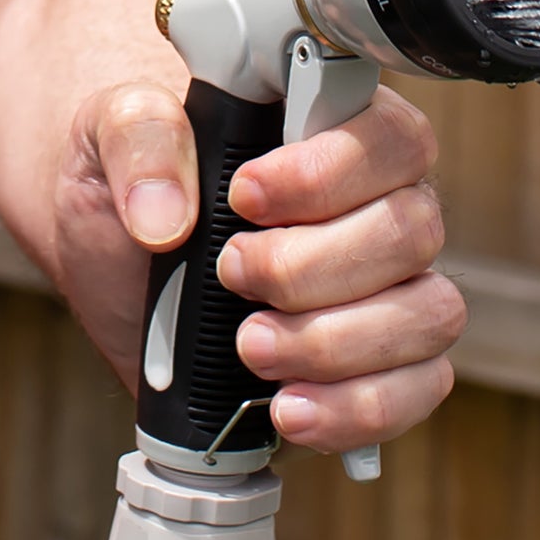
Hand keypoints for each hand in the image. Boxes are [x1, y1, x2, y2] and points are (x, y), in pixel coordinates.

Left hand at [52, 82, 461, 453]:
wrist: (112, 260)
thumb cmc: (131, 179)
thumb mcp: (110, 130)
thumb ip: (139, 138)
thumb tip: (164, 214)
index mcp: (338, 131)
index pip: (394, 138)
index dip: (332, 173)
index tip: (246, 195)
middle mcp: (380, 205)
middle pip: (413, 232)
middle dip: (313, 268)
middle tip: (231, 274)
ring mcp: (389, 288)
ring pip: (429, 315)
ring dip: (337, 343)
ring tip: (250, 347)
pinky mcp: (378, 364)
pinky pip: (418, 390)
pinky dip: (358, 408)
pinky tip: (290, 409)